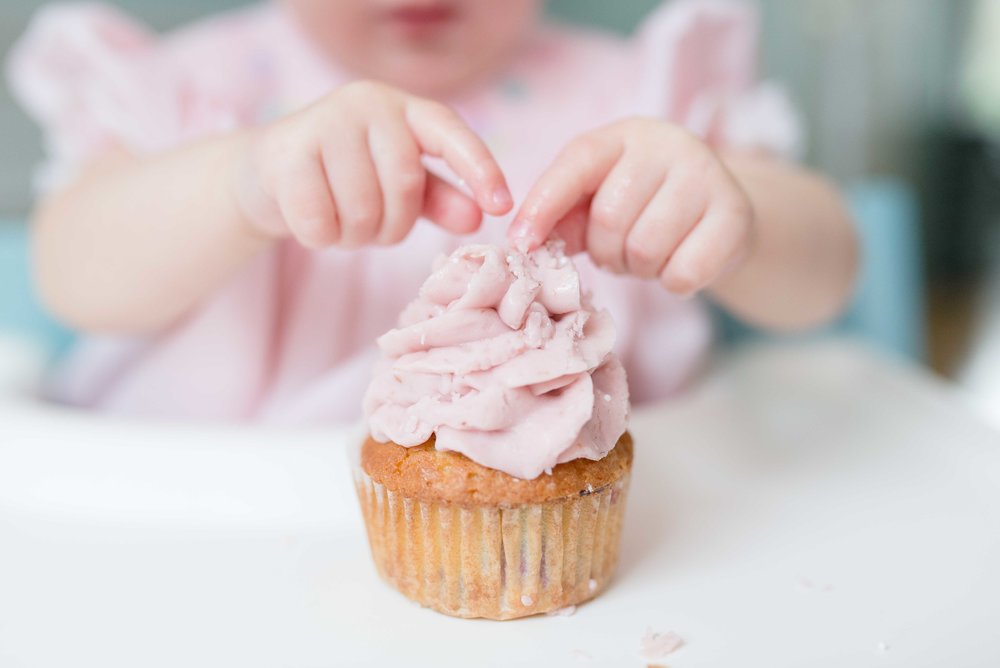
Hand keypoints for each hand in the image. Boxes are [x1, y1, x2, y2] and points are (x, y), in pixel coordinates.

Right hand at [235, 81, 512, 248]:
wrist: (267, 173)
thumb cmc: (345, 178)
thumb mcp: (398, 186)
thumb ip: (439, 198)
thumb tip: (479, 219)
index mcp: (404, 109)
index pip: (451, 133)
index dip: (480, 169)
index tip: (502, 207)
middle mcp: (367, 103)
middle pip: (405, 185)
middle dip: (394, 225)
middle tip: (374, 231)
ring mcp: (323, 123)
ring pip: (363, 209)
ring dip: (356, 236)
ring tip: (343, 224)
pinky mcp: (285, 154)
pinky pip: (321, 222)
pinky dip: (322, 238)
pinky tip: (314, 224)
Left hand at [508, 118, 753, 296]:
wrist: (722, 215)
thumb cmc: (646, 208)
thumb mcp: (600, 200)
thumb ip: (561, 216)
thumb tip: (522, 243)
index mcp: (623, 136)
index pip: (576, 164)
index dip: (543, 206)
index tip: (521, 244)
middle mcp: (668, 145)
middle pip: (610, 217)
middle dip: (605, 251)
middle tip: (618, 254)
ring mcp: (708, 175)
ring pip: (646, 247)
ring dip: (638, 268)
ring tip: (648, 256)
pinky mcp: (736, 215)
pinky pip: (684, 272)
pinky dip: (673, 282)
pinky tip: (679, 265)